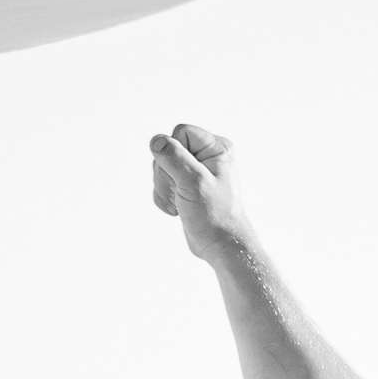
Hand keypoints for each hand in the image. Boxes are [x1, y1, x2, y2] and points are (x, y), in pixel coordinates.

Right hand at [148, 123, 249, 260]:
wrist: (220, 245)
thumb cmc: (215, 215)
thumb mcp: (193, 181)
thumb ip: (174, 157)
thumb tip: (156, 140)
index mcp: (216, 148)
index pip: (180, 132)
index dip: (174, 153)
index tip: (183, 175)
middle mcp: (206, 156)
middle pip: (167, 150)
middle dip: (166, 174)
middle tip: (180, 193)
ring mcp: (195, 171)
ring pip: (161, 166)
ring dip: (163, 188)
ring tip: (179, 203)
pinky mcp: (185, 186)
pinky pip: (161, 182)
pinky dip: (163, 197)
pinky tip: (176, 209)